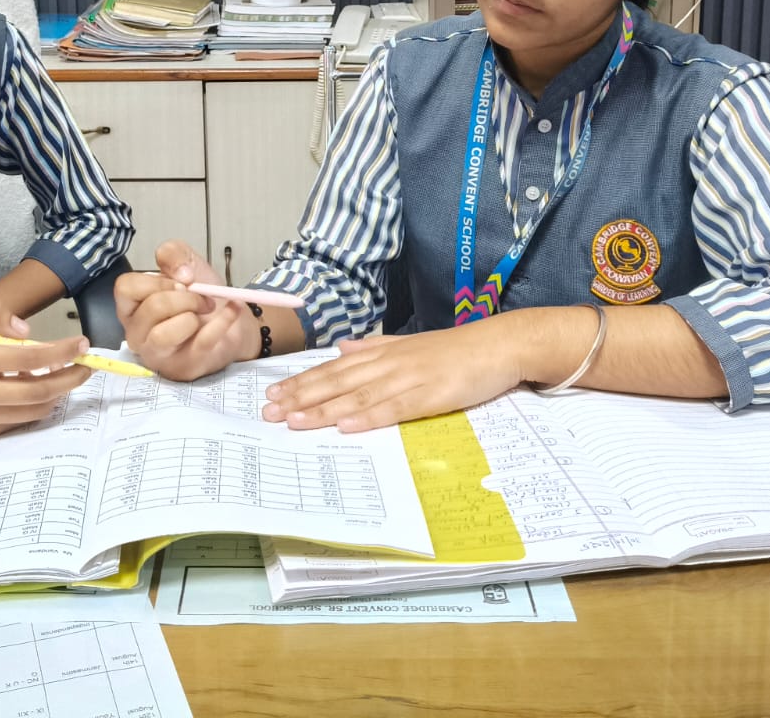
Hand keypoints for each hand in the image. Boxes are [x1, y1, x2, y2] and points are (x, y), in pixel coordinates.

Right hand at [0, 329, 93, 436]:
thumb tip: (29, 332)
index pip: (25, 358)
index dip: (60, 352)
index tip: (82, 344)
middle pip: (35, 392)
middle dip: (69, 379)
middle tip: (86, 367)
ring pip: (32, 411)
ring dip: (58, 393)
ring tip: (66, 375)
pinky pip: (20, 421)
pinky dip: (38, 405)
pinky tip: (40, 387)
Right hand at [114, 240, 259, 381]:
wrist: (232, 324)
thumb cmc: (199, 298)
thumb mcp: (185, 265)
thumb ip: (173, 253)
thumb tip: (181, 274)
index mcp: (132, 308)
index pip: (126, 289)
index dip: (155, 281)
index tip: (178, 282)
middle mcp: (138, 334)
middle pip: (152, 308)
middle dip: (185, 296)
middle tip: (202, 297)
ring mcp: (159, 355)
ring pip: (164, 334)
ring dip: (193, 313)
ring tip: (207, 309)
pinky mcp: (184, 367)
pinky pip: (202, 342)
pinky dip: (223, 321)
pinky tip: (232, 310)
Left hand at [261, 325, 522, 432]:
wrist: (500, 344)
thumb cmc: (458, 350)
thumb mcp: (410, 344)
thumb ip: (375, 347)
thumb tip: (343, 349)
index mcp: (383, 353)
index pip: (334, 369)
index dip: (302, 382)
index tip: (273, 393)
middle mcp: (389, 363)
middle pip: (337, 382)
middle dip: (300, 398)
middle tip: (269, 411)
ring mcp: (409, 378)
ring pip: (358, 395)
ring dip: (324, 410)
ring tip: (294, 421)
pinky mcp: (431, 395)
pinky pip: (395, 408)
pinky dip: (368, 417)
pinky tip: (346, 426)